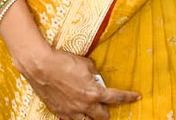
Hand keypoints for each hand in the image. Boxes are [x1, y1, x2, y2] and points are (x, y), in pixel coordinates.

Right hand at [18, 47, 139, 119]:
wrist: (40, 65)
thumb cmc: (63, 62)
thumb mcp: (85, 64)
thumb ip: (94, 74)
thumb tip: (96, 78)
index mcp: (93, 93)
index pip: (116, 98)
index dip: (128, 97)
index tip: (136, 96)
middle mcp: (84, 106)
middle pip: (103, 116)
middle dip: (107, 110)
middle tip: (106, 103)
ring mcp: (71, 111)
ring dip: (91, 115)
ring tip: (91, 108)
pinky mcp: (58, 111)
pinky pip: (71, 119)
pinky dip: (76, 115)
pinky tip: (75, 108)